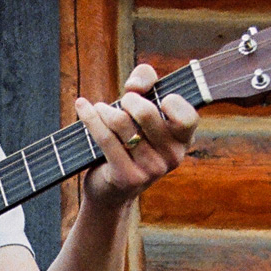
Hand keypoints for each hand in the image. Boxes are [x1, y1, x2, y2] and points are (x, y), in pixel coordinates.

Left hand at [75, 62, 196, 206]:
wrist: (111, 189)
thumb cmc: (130, 139)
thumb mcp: (143, 106)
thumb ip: (146, 80)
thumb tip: (135, 86)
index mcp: (183, 140)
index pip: (188, 117)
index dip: (172, 101)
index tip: (156, 97)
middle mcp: (173, 157)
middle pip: (147, 112)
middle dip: (129, 99)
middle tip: (122, 102)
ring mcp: (151, 170)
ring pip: (122, 123)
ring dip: (105, 110)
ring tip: (100, 109)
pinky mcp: (128, 177)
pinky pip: (106, 138)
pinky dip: (91, 118)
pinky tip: (82, 106)